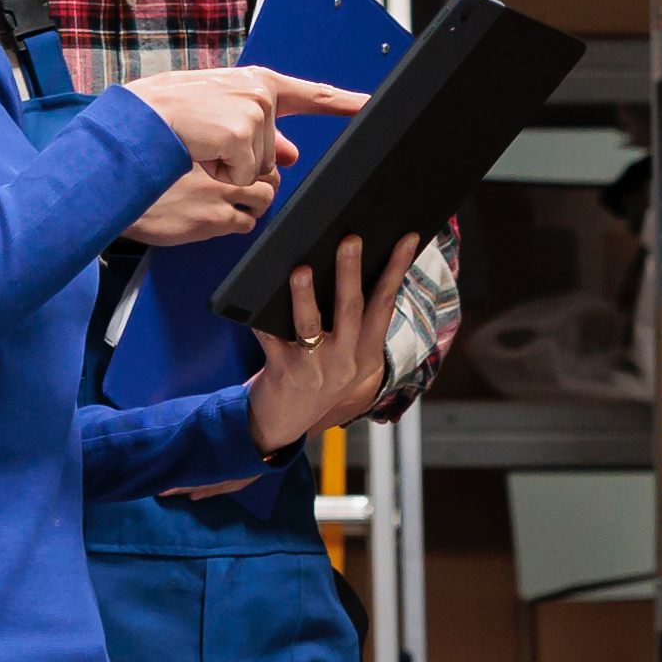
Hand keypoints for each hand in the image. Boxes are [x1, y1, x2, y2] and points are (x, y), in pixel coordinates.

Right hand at [118, 62, 370, 191]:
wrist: (138, 119)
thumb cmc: (171, 116)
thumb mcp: (220, 117)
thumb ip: (262, 135)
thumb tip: (292, 157)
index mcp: (258, 84)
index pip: (312, 95)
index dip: (345, 102)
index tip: (371, 105)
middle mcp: (260, 93)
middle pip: (273, 154)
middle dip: (242, 160)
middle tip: (208, 142)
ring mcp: (253, 113)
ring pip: (258, 170)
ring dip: (228, 169)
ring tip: (200, 147)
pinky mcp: (241, 136)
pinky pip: (242, 178)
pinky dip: (219, 176)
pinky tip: (200, 155)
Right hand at [124, 159, 273, 247]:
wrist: (122, 199)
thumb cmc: (145, 176)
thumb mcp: (175, 150)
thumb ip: (202, 149)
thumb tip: (225, 148)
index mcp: (210, 149)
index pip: (255, 149)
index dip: (258, 161)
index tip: (252, 167)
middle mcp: (219, 169)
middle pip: (268, 173)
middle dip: (267, 182)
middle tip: (255, 188)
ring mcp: (218, 195)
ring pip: (264, 199)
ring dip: (258, 204)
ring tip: (245, 207)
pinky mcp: (214, 220)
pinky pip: (246, 224)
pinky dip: (242, 224)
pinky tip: (227, 221)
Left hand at [247, 232, 429, 459]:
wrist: (284, 423)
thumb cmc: (316, 377)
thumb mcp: (347, 358)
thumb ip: (352, 324)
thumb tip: (349, 264)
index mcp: (368, 353)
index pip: (385, 303)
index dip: (397, 269)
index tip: (407, 238)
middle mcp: (346, 361)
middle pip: (352, 309)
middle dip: (351, 272)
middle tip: (350, 239)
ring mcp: (315, 368)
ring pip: (312, 325)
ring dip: (306, 295)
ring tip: (302, 269)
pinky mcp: (284, 373)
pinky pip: (271, 339)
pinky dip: (262, 320)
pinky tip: (254, 298)